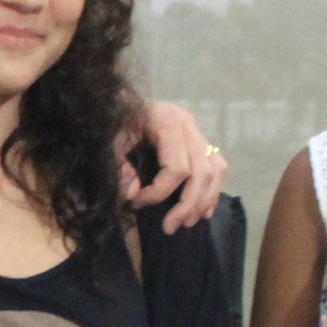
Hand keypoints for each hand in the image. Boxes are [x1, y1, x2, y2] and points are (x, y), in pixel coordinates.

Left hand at [121, 99, 229, 230]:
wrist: (121, 99)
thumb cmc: (115, 119)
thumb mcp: (110, 141)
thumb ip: (119, 167)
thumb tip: (133, 194)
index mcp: (167, 121)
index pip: (177, 168)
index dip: (159, 192)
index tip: (137, 202)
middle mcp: (188, 125)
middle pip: (202, 172)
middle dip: (188, 205)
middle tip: (170, 228)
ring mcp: (197, 131)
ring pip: (216, 170)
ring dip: (204, 201)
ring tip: (187, 223)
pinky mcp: (200, 139)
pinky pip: (217, 166)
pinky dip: (213, 190)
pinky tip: (202, 211)